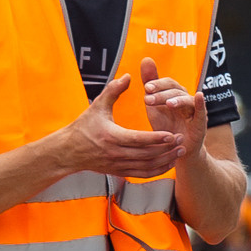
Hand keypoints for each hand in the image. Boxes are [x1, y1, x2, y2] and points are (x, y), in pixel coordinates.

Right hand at [61, 72, 181, 179]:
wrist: (69, 152)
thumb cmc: (83, 127)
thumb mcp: (97, 106)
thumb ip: (114, 90)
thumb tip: (128, 75)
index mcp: (112, 137)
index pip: (139, 140)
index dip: (157, 138)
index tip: (172, 133)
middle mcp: (116, 154)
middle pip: (147, 154)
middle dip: (166, 149)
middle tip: (182, 140)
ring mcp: (119, 165)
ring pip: (147, 166)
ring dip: (165, 160)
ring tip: (180, 152)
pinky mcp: (120, 172)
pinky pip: (142, 174)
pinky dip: (157, 171)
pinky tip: (169, 163)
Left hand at [140, 56, 205, 163]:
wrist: (175, 151)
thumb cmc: (166, 126)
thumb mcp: (154, 105)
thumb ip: (151, 83)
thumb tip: (146, 58)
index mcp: (175, 94)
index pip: (168, 84)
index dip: (158, 84)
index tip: (146, 88)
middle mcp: (186, 100)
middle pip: (176, 90)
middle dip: (162, 94)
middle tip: (148, 99)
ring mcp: (194, 112)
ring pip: (187, 100)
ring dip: (177, 100)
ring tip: (167, 104)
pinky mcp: (201, 125)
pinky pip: (202, 112)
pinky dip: (201, 104)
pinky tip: (199, 96)